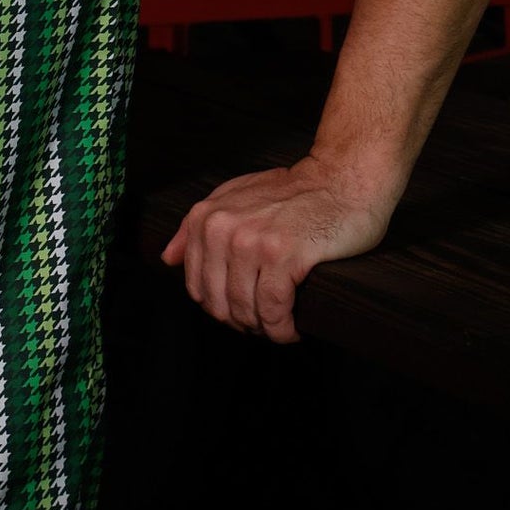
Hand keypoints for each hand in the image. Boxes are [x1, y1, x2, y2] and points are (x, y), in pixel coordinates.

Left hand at [159, 155, 398, 341]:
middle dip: (242, 322)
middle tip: (264, 323)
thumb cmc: (294, 192)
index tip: (241, 310)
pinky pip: (273, 310)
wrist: (341, 180)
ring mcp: (251, 241)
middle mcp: (223, 228)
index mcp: (207, 216)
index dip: (219, 307)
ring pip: (245, 310)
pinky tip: (292, 329)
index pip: (196, 286)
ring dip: (264, 329)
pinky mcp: (283, 255)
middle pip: (219, 303)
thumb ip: (196, 225)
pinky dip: (282, 329)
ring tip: (280, 326)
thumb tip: (168, 258)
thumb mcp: (235, 197)